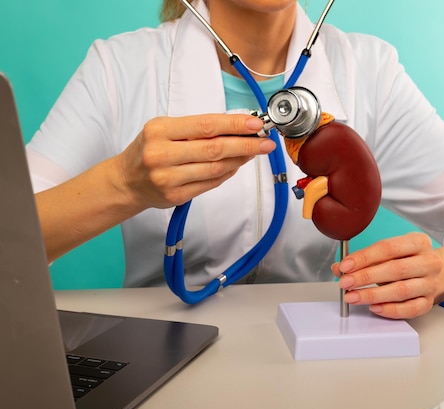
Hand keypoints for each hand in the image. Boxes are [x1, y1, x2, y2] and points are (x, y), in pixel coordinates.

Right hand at [117, 113, 274, 209]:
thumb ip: (196, 129)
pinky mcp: (176, 196)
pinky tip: (236, 165)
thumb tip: (236, 127)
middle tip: (265, 142)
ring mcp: (168, 178)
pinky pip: (210, 183)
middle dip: (245, 145)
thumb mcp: (163, 130)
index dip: (234, 125)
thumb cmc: (149, 150)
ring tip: (254, 152)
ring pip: (215, 168)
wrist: (126, 182)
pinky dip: (227, 173)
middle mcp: (162, 154)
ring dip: (239, 160)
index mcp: (159, 131)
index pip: (205, 126)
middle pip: (214, 149)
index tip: (256, 124)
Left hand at [332, 232, 443, 318]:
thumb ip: (365, 258)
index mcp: (418, 242)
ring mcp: (430, 283)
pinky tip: (374, 308)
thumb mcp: (391, 251)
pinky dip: (391, 310)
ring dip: (373, 295)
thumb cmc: (411, 258)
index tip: (346, 265)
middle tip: (345, 283)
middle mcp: (428, 262)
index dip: (365, 257)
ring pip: (402, 290)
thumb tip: (340, 268)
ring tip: (353, 296)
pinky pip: (410, 309)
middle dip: (366, 277)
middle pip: (395, 270)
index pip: (388, 248)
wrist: (443, 270)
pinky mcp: (429, 302)